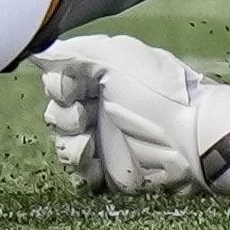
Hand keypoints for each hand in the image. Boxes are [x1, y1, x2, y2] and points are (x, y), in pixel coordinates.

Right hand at [38, 33, 229, 196]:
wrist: (190, 137)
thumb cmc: (156, 92)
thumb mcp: (118, 58)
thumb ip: (76, 53)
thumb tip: (39, 53)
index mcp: (103, 77)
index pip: (57, 83)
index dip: (58, 88)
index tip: (71, 91)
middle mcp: (101, 107)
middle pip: (56, 116)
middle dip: (65, 118)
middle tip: (85, 118)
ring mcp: (105, 140)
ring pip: (64, 146)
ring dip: (71, 147)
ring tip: (91, 147)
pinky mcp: (111, 171)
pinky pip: (78, 176)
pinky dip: (81, 173)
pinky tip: (96, 168)